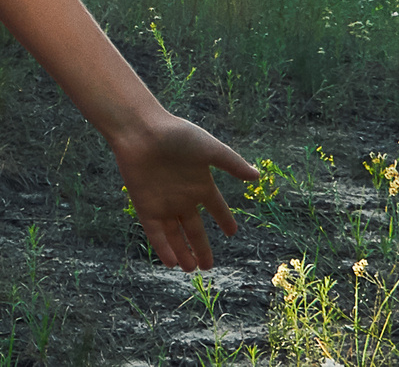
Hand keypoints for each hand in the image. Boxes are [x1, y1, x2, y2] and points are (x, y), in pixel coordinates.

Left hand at [112, 111, 257, 269]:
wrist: (141, 131)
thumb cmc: (176, 134)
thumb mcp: (209, 149)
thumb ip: (232, 163)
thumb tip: (256, 175)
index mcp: (200, 183)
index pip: (215, 207)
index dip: (224, 219)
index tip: (232, 233)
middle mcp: (182, 196)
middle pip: (193, 228)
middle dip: (201, 246)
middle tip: (209, 266)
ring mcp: (163, 203)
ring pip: (174, 234)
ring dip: (182, 252)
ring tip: (192, 269)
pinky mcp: (145, 206)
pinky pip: (155, 232)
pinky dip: (163, 248)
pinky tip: (172, 262)